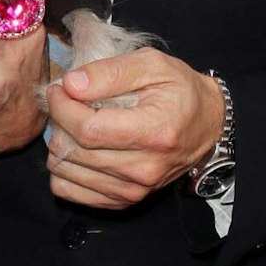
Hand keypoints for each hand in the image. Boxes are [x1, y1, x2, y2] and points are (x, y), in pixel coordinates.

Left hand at [47, 52, 225, 209]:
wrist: (207, 124)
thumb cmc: (180, 91)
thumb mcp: (152, 65)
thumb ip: (110, 72)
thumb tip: (71, 85)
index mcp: (154, 132)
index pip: (88, 129)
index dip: (62, 107)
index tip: (59, 90)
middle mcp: (144, 168)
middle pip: (74, 151)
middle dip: (58, 122)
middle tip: (66, 103)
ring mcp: (134, 190)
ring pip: (66, 172)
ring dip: (59, 144)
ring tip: (73, 124)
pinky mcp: (124, 201)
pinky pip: (71, 192)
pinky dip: (64, 170)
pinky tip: (76, 149)